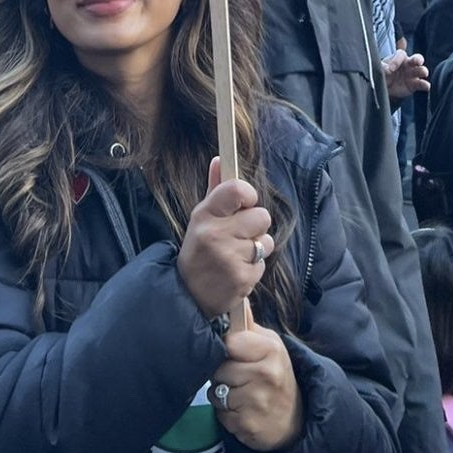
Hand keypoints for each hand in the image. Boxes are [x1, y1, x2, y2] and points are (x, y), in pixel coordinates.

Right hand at [177, 157, 274, 320]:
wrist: (187, 294)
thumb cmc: (199, 250)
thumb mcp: (201, 218)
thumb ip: (215, 189)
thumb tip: (220, 158)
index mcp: (205, 215)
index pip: (238, 189)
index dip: (248, 195)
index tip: (244, 204)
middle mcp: (217, 235)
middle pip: (262, 215)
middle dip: (255, 226)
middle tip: (238, 235)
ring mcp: (230, 258)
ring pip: (265, 241)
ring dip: (256, 248)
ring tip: (236, 255)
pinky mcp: (242, 279)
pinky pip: (263, 264)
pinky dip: (254, 268)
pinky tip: (237, 271)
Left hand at [211, 326, 302, 451]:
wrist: (295, 419)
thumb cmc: (275, 375)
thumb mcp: (270, 346)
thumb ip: (248, 326)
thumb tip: (235, 300)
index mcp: (270, 349)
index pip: (229, 342)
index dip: (226, 348)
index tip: (235, 354)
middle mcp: (266, 374)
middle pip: (218, 369)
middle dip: (222, 375)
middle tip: (240, 378)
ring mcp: (257, 402)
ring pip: (216, 393)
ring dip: (222, 396)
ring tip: (242, 395)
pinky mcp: (247, 425)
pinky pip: (220, 415)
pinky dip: (227, 415)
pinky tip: (243, 412)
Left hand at [383, 51, 429, 102]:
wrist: (386, 88)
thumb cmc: (384, 74)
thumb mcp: (381, 70)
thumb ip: (383, 68)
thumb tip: (388, 69)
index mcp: (399, 57)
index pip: (401, 55)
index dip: (397, 60)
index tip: (391, 69)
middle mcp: (409, 64)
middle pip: (416, 58)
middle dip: (418, 59)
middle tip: (418, 62)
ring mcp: (413, 74)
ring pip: (421, 70)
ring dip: (423, 71)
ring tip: (424, 73)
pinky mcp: (415, 84)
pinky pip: (422, 84)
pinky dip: (425, 85)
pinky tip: (427, 86)